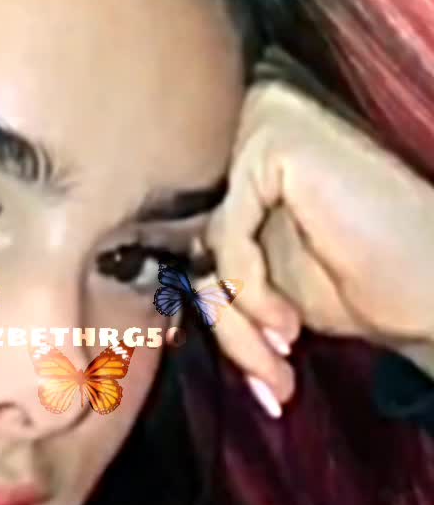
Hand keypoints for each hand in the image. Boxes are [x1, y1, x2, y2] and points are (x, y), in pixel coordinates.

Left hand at [203, 64, 433, 415]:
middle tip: (270, 380)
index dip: (219, 312)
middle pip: (197, 239)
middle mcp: (249, 126)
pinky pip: (226, 233)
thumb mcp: (270, 289)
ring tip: (283, 361)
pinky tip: (290, 324)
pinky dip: (249, 290)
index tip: (259, 372)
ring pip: (207, 244)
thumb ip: (215, 275)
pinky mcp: (275, 139)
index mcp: (246, 160)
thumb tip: (133, 314)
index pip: (195, 236)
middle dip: (228, 325)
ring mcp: (262, 124)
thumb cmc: (370, 282)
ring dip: (240, 322)